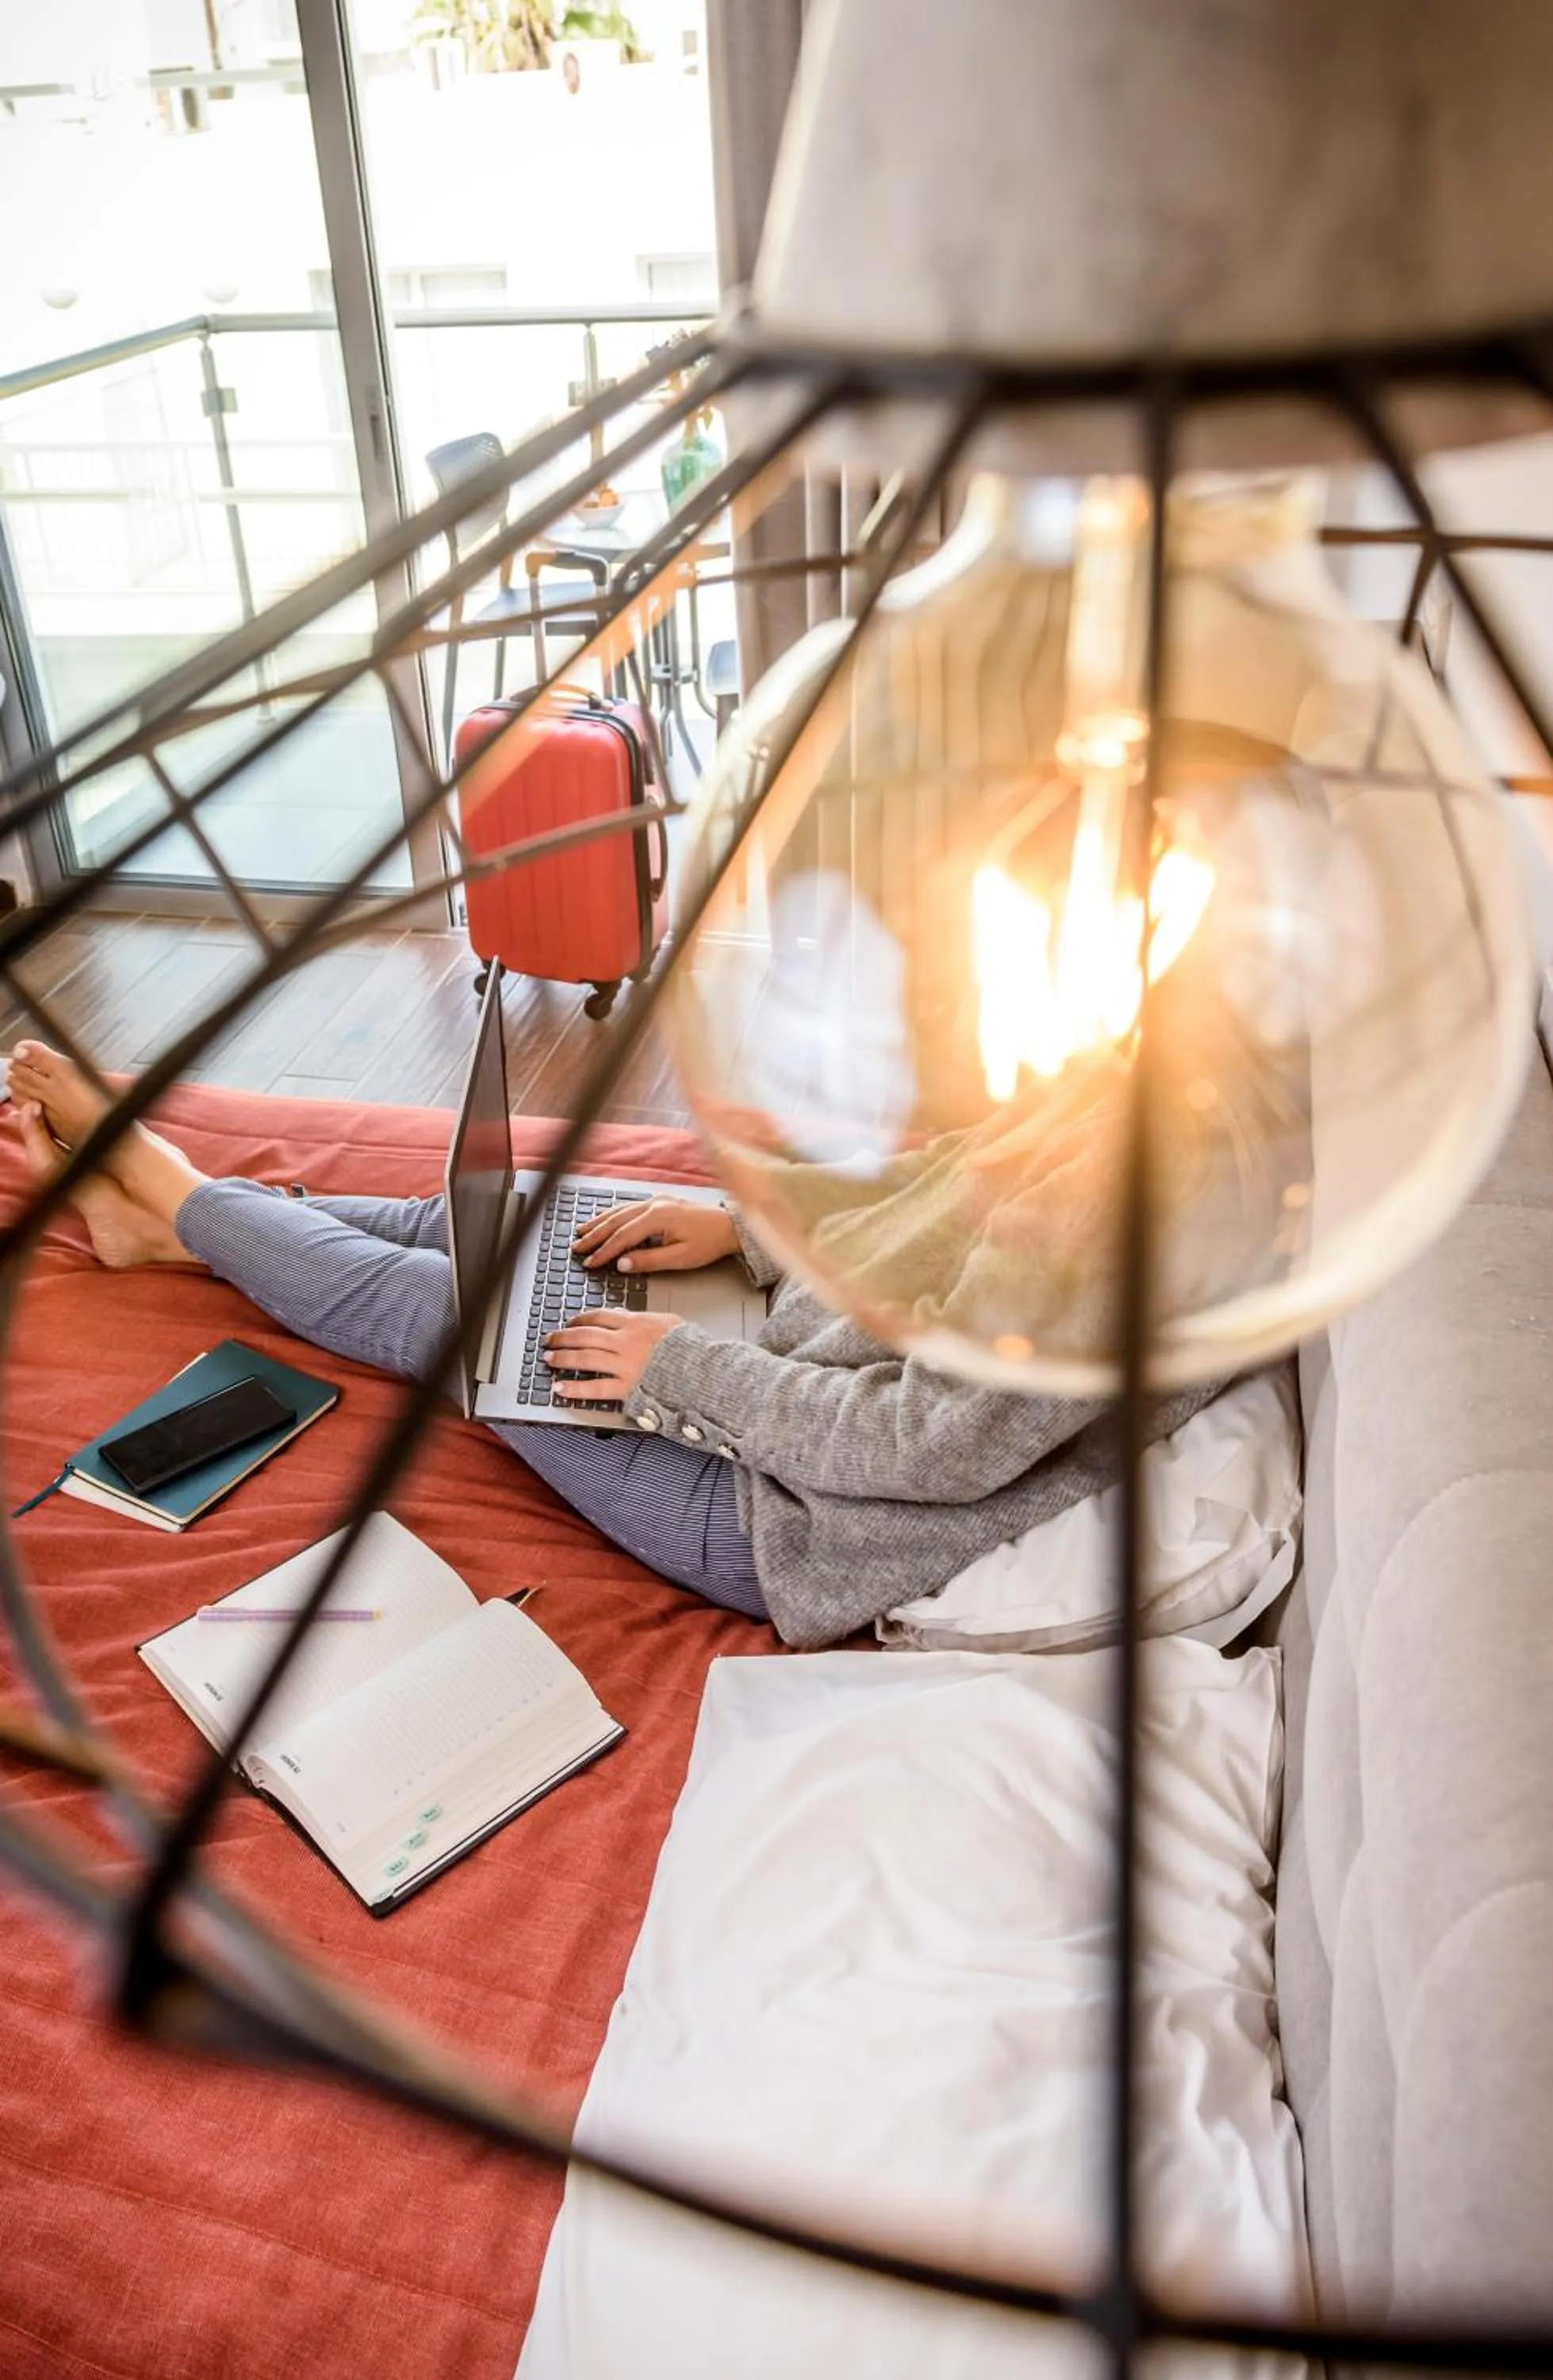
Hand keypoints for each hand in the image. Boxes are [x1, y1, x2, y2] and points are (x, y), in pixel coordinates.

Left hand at [545, 1307, 684, 1403]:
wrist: (703, 1370)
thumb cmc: (691, 1348)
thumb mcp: (669, 1323)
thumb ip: (645, 1321)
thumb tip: (628, 1318)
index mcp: (636, 1323)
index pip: (599, 1316)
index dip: (580, 1319)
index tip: (570, 1322)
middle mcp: (625, 1341)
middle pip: (585, 1335)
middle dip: (563, 1336)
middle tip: (549, 1339)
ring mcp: (624, 1365)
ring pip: (584, 1358)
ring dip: (563, 1358)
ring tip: (549, 1358)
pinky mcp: (626, 1387)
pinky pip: (594, 1388)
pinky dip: (574, 1388)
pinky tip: (560, 1388)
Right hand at [572, 1196, 737, 1275]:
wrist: (729, 1226)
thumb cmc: (708, 1242)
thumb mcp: (679, 1258)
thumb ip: (648, 1261)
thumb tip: (622, 1264)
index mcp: (658, 1217)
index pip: (623, 1236)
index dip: (604, 1251)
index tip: (590, 1263)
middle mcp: (654, 1205)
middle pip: (616, 1220)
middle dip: (595, 1235)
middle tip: (577, 1247)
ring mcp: (656, 1200)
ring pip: (620, 1210)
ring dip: (599, 1222)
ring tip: (582, 1231)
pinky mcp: (660, 1202)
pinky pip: (629, 1206)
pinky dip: (613, 1213)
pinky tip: (603, 1218)